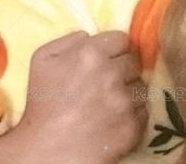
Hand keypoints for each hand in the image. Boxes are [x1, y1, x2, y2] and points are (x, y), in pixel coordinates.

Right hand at [17, 30, 148, 162]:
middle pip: (134, 61)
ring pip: (141, 85)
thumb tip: (89, 35)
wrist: (45, 150)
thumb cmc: (41, 102)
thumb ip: (68, 39)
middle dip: (123, 68)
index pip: (122, 38)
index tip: (108, 58)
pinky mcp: (133, 126)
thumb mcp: (43, 58)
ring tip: (113, 101)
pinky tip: (117, 117)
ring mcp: (125, 101)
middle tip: (110, 81)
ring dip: (130, 91)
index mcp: (91, 53)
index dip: (114, 48)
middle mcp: (112, 73)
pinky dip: (133, 113)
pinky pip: (143, 110)